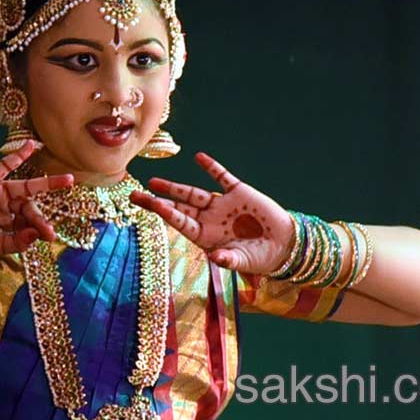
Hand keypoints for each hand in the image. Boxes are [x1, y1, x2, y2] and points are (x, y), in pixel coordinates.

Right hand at [0, 141, 73, 260]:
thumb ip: (18, 241)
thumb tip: (39, 235)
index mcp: (5, 223)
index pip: (28, 223)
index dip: (39, 228)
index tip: (50, 236)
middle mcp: (4, 206)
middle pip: (29, 206)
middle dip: (39, 216)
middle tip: (50, 229)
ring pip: (25, 187)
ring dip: (46, 184)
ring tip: (67, 181)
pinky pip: (6, 165)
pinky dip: (19, 155)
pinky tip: (34, 146)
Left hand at [129, 151, 294, 273]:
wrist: (284, 244)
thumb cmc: (261, 257)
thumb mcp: (244, 262)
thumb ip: (229, 260)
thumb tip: (215, 259)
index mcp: (207, 236)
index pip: (182, 223)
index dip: (168, 214)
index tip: (153, 206)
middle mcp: (209, 219)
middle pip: (179, 207)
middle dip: (158, 201)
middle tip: (135, 195)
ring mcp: (222, 205)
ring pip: (193, 193)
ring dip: (174, 187)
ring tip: (153, 182)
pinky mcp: (238, 192)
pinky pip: (222, 177)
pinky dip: (212, 167)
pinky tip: (199, 158)